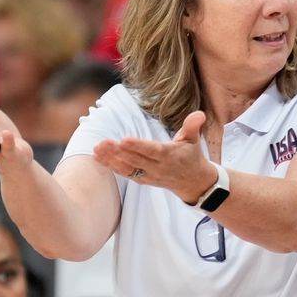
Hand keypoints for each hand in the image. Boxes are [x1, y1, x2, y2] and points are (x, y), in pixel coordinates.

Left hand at [92, 111, 217, 202]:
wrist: (193, 182)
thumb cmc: (191, 156)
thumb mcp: (194, 139)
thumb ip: (193, 126)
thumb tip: (199, 114)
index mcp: (170, 155)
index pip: (152, 151)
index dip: (138, 146)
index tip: (124, 140)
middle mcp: (158, 167)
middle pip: (135, 160)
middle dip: (118, 152)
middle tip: (102, 142)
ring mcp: (149, 175)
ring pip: (127, 168)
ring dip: (111, 159)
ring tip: (96, 149)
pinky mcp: (142, 180)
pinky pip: (125, 173)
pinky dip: (111, 166)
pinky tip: (98, 158)